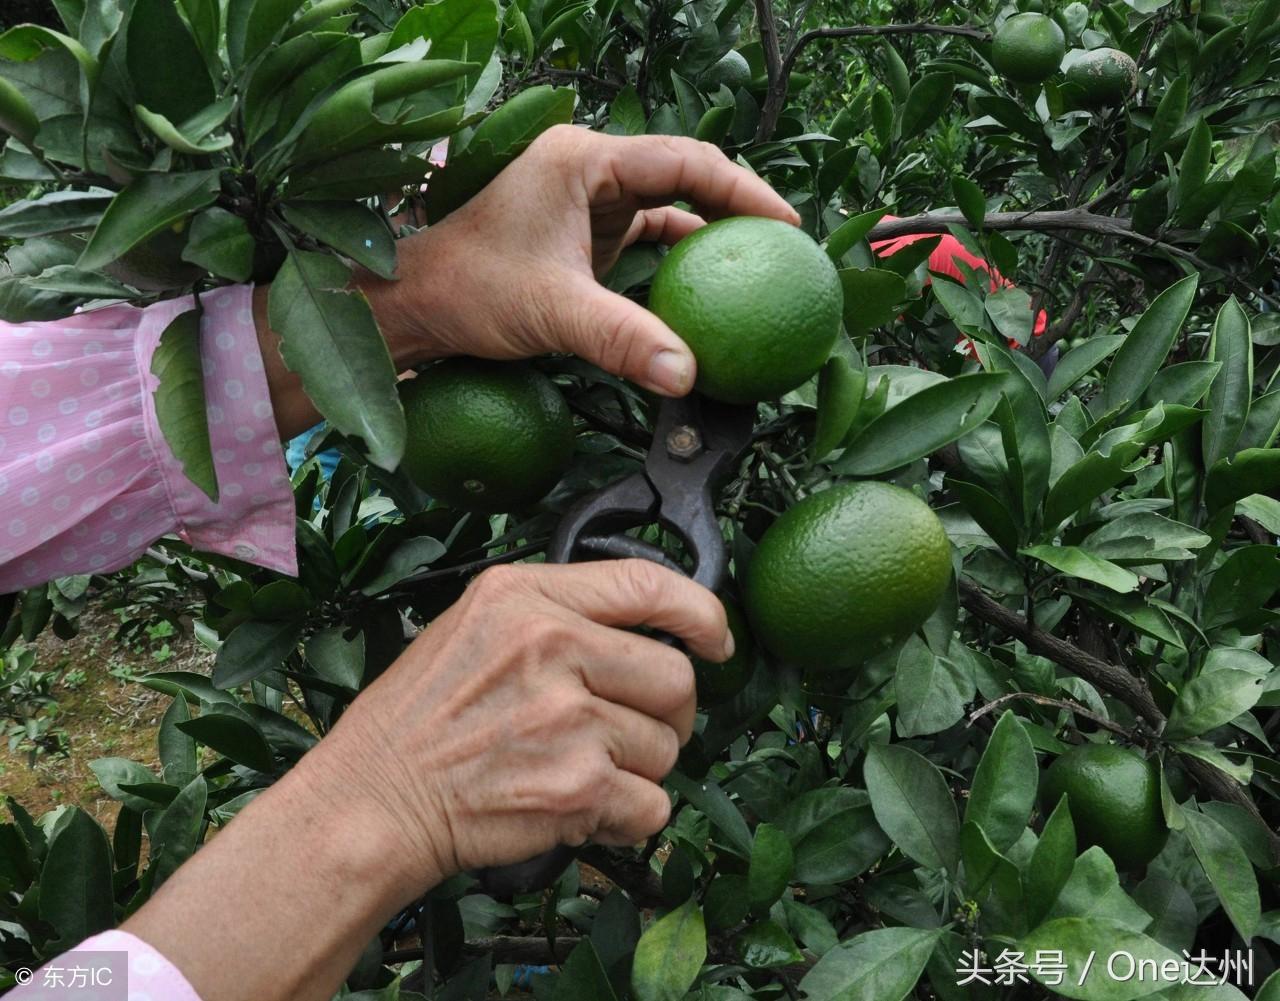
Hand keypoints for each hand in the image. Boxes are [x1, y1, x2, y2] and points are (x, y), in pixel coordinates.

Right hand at [321, 558, 731, 879]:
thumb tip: (640, 625)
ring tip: (580, 769)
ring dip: (639, 769)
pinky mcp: (578, 786)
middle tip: (631, 730)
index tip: (715, 639)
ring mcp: (569, 718)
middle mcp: (552, 646)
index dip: (701, 614)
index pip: (648, 584)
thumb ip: (552, 609)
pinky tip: (583, 808)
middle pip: (676, 678)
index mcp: (526, 597)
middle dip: (666, 714)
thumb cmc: (418, 719)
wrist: (373, 802)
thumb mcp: (471, 623)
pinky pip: (654, 805)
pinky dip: (629, 818)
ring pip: (667, 748)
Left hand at [367, 126, 799, 395]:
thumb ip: (622, 340)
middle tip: (783, 248)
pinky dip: (676, 260)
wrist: (412, 303)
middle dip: (736, 208)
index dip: (743, 189)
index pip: (684, 160)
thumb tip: (685, 376)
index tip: (786, 226)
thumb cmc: (467, 288)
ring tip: (756, 268)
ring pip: (666, 206)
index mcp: (583, 160)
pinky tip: (705, 290)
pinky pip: (644, 236)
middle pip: (683, 175)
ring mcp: (584, 199)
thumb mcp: (553, 310)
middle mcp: (587, 169)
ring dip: (708, 234)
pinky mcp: (581, 232)